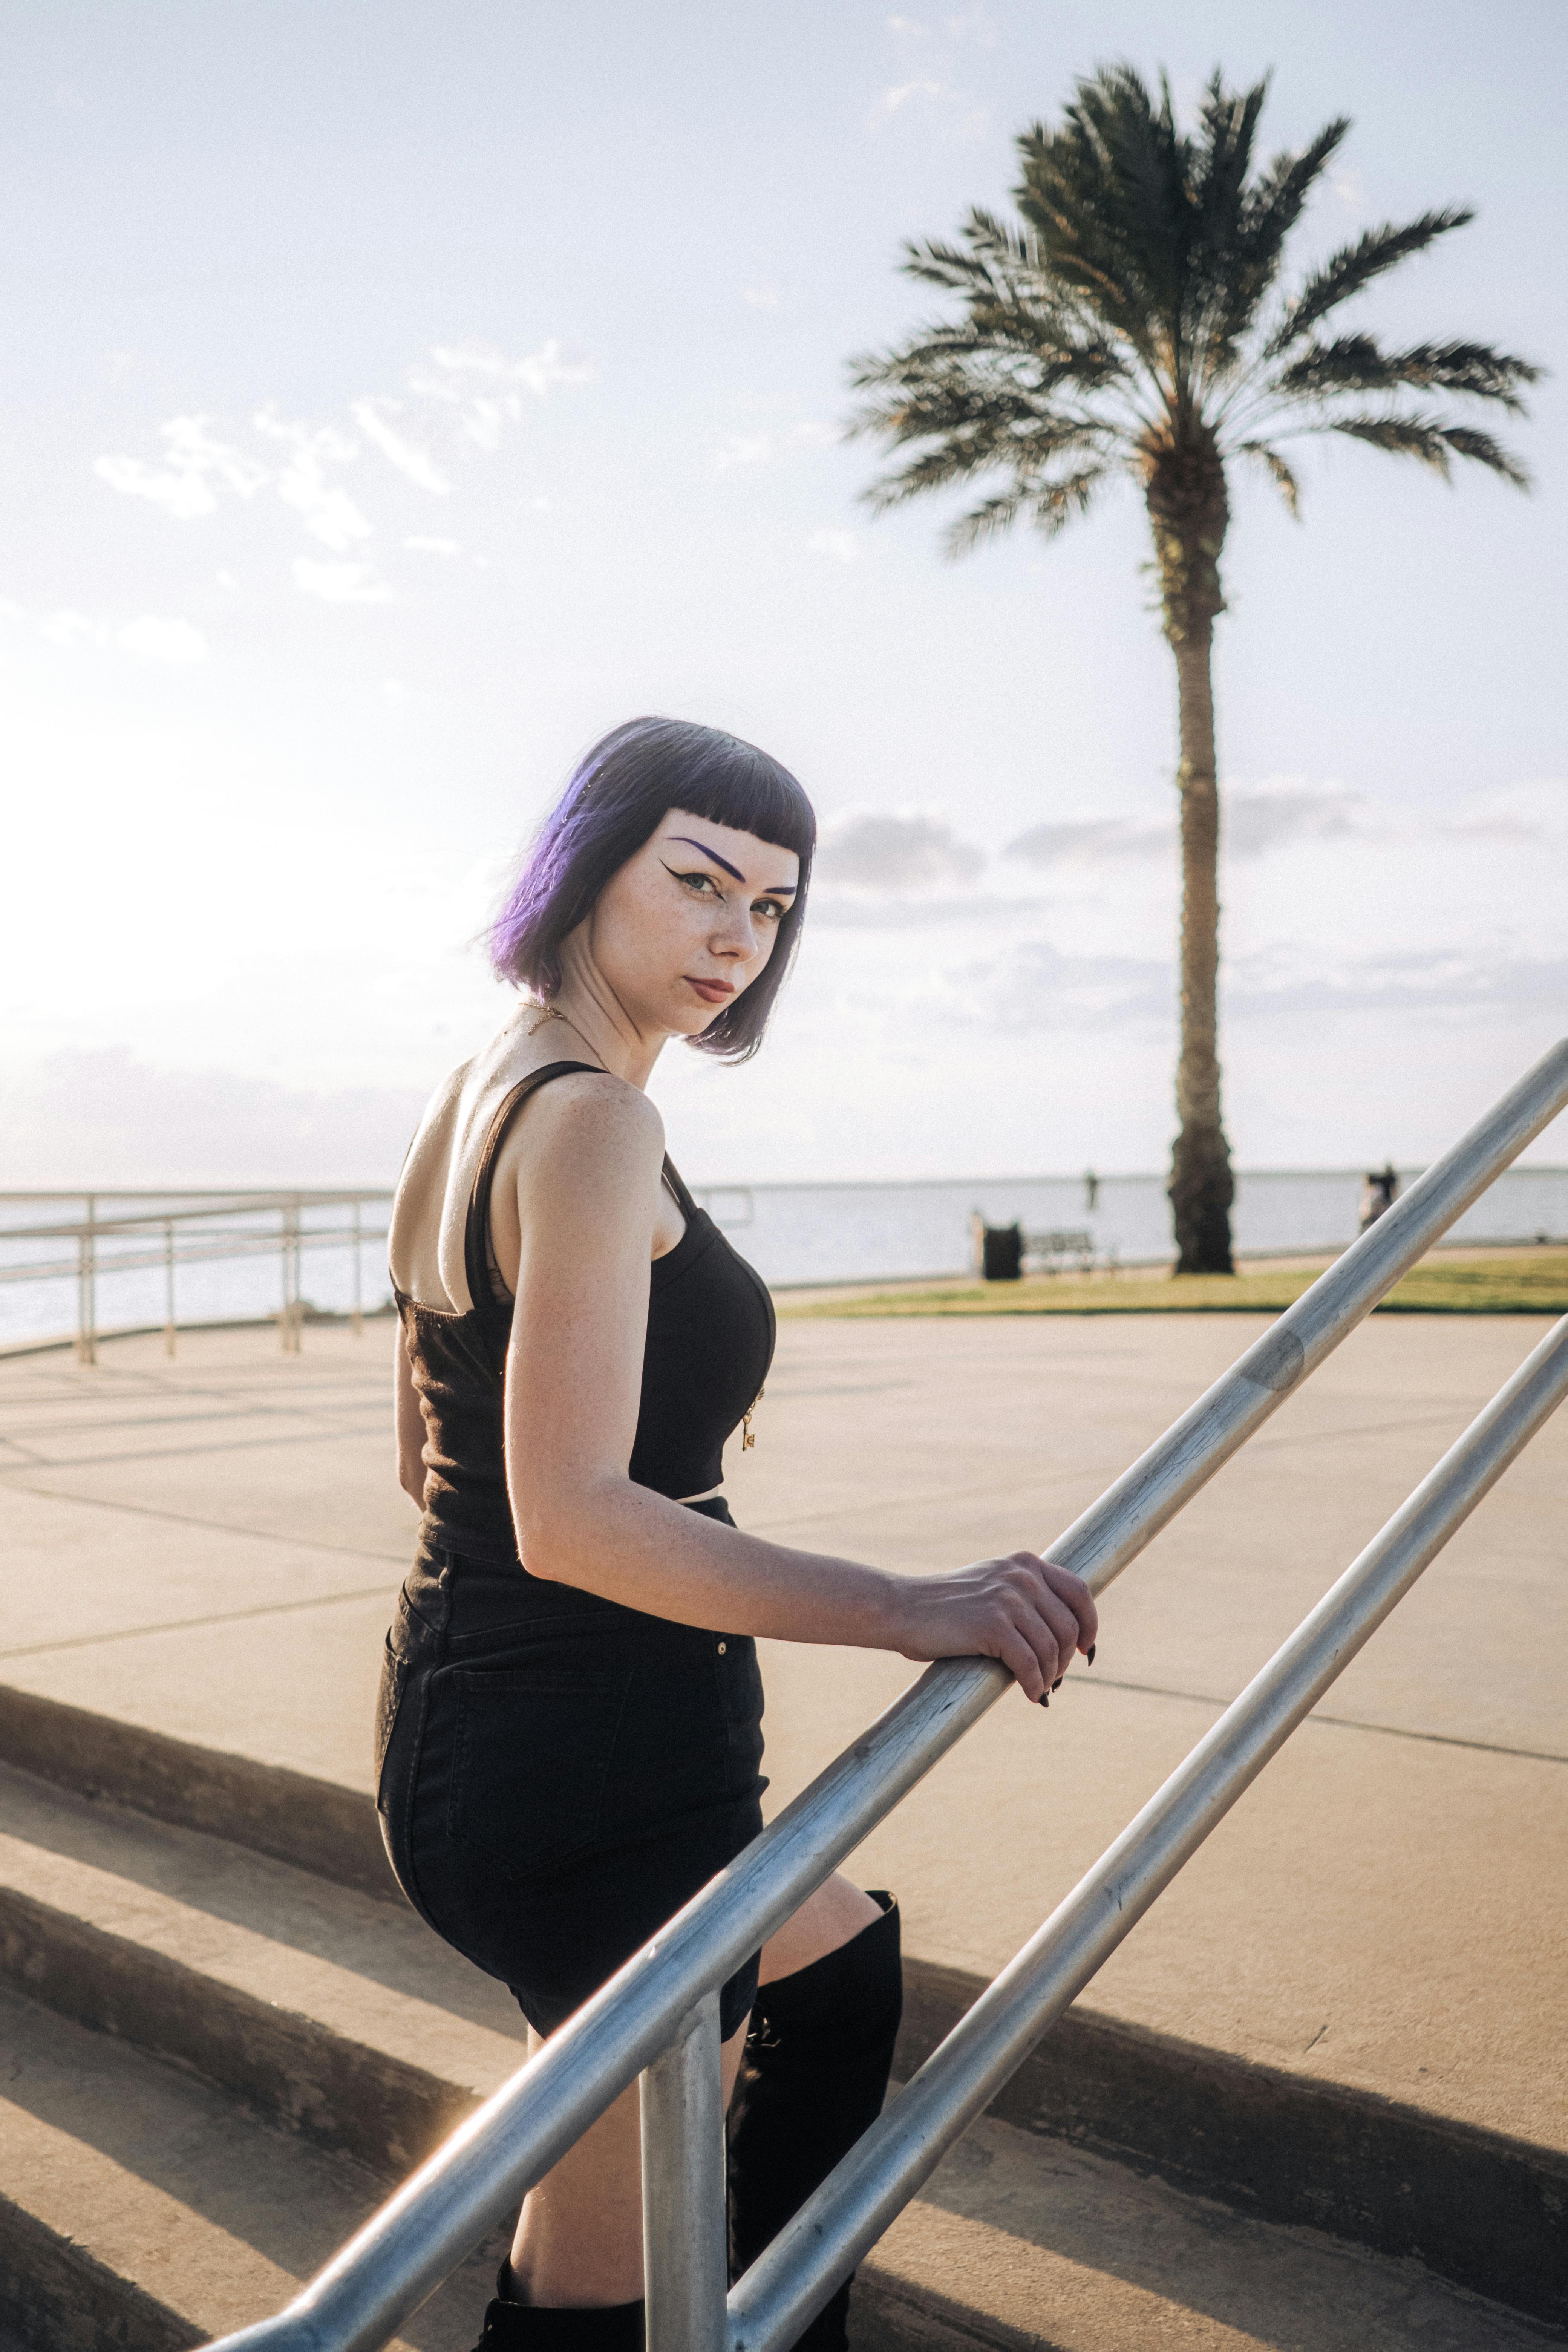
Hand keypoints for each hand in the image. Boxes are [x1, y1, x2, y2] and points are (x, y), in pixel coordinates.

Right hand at [888, 1552, 1097, 1703]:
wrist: (903, 1609)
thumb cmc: (946, 1607)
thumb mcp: (992, 1585)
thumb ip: (1025, 1595)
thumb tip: (1063, 1633)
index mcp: (1025, 1563)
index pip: (1079, 1592)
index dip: (1090, 1624)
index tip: (1085, 1649)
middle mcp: (1022, 1576)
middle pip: (1069, 1626)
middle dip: (1066, 1659)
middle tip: (1054, 1678)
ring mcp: (1008, 1599)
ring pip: (1052, 1648)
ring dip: (1050, 1675)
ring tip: (1040, 1688)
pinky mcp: (993, 1625)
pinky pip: (1030, 1664)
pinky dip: (1033, 1684)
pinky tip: (1029, 1694)